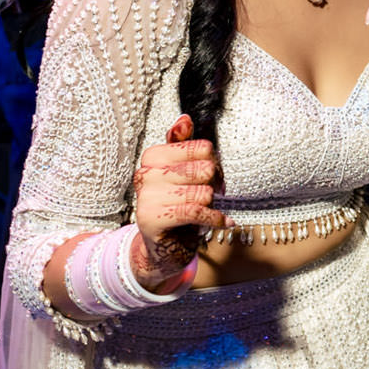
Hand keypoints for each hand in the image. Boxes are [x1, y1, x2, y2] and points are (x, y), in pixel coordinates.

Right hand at [130, 114, 224, 288]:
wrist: (162, 249)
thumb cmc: (176, 207)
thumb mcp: (180, 175)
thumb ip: (181, 146)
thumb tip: (184, 118)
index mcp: (153, 157)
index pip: (202, 147)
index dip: (214, 164)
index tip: (210, 177)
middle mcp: (145, 173)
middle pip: (205, 169)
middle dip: (214, 185)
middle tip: (209, 197)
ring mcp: (146, 196)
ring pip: (202, 192)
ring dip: (211, 206)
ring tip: (203, 212)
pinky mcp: (152, 219)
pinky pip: (196, 211)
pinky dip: (214, 219)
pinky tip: (222, 222)